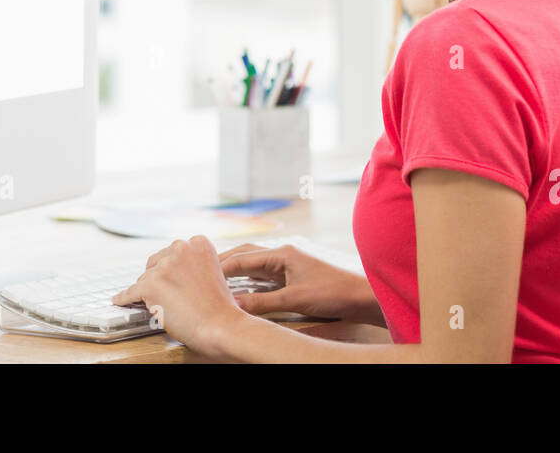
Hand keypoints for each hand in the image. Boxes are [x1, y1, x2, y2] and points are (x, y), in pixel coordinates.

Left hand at [110, 236, 247, 355]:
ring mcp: (164, 266)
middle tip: (167, 295)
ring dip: (149, 292)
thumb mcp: (212, 271)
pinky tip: (120, 299)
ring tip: (163, 306)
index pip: (172, 252)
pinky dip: (124, 298)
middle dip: (158, 278)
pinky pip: (131, 293)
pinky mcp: (150, 285)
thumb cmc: (218, 305)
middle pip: (156, 262)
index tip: (171, 280)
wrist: (221, 326)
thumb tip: (168, 270)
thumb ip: (192, 264)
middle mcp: (180, 248)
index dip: (171, 269)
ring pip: (144, 279)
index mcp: (198, 242)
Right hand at [215, 241, 384, 326]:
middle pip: (245, 255)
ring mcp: (288, 263)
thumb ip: (263, 302)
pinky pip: (263, 273)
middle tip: (198, 273)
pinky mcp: (293, 274)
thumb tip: (234, 305)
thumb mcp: (294, 300)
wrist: (361, 296)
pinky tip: (240, 287)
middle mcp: (283, 254)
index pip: (242, 257)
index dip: (219, 266)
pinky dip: (248, 278)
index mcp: (282, 254)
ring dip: (235, 269)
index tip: (197, 274)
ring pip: (253, 263)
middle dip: (222, 263)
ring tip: (213, 279)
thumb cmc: (333, 293)